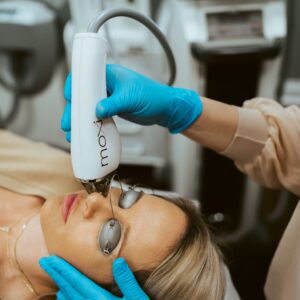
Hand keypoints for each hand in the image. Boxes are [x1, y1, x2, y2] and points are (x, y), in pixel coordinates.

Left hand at [39, 256, 148, 299]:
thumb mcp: (137, 298)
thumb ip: (126, 281)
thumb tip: (118, 261)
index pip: (76, 280)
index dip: (62, 268)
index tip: (49, 259)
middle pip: (68, 288)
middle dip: (57, 274)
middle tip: (44, 261)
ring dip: (60, 286)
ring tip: (55, 277)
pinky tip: (63, 298)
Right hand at [61, 64, 201, 140]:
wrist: (164, 109)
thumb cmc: (153, 96)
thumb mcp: (130, 99)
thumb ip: (112, 105)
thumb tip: (96, 111)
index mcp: (109, 74)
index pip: (85, 76)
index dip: (74, 87)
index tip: (68, 99)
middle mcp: (107, 84)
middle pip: (84, 94)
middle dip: (74, 109)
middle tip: (68, 123)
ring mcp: (109, 97)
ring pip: (89, 106)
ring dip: (81, 119)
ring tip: (73, 132)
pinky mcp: (112, 108)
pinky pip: (97, 115)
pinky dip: (91, 123)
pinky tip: (85, 132)